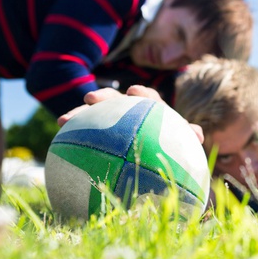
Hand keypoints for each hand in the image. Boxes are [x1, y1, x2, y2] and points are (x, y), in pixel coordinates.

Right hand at [56, 86, 203, 142]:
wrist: (149, 166)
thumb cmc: (168, 151)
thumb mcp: (178, 144)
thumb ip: (186, 137)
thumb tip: (199, 134)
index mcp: (149, 112)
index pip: (147, 98)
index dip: (141, 94)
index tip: (134, 92)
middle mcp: (128, 113)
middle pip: (114, 100)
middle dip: (103, 97)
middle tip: (91, 100)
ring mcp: (109, 121)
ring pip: (93, 115)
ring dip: (80, 115)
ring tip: (64, 121)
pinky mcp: (96, 132)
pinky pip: (82, 132)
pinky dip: (72, 133)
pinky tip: (59, 139)